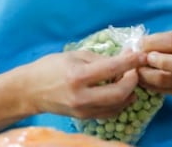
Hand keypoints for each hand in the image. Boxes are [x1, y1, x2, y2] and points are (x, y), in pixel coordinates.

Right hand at [17, 49, 144, 119]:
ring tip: (129, 80)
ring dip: (129, 93)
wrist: (30, 90)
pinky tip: (121, 93)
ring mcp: (83, 110)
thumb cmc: (50, 68)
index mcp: (78, 75)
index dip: (131, 61)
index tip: (141, 55)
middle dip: (133, 80)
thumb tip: (122, 58)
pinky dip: (119, 103)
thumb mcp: (73, 55)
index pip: (112, 68)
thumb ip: (98, 58)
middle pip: (120, 92)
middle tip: (135, 69)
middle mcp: (81, 96)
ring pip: (117, 105)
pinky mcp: (84, 117)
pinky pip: (109, 112)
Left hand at [137, 29, 171, 95]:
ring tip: (137, 69)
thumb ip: (159, 40)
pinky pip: (161, 90)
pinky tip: (141, 77)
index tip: (139, 44)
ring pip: (167, 80)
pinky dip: (148, 84)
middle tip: (143, 59)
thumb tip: (139, 46)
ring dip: (147, 75)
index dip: (153, 43)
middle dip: (159, 62)